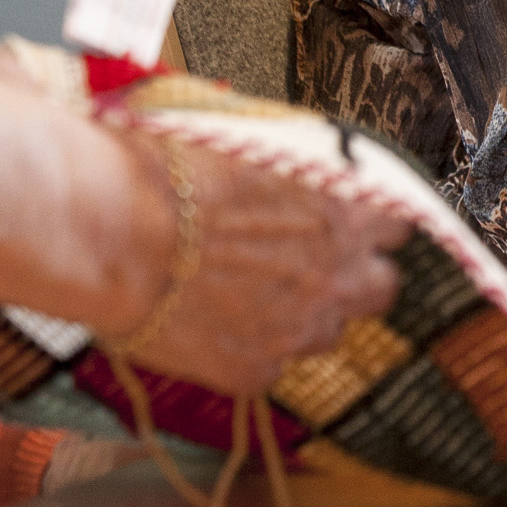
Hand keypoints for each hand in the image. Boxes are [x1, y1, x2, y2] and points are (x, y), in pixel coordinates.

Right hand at [111, 135, 407, 396]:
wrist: (109, 227)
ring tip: (244, 294)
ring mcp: (297, 331)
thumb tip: (304, 158)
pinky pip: (266, 367)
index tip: (342, 218)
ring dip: (299, 315)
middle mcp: (337, 274)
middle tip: (307, 264)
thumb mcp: (248, 134)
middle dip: (351, 275)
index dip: (366, 222)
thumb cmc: (167, 165)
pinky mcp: (252, 372)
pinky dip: (244, 350)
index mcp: (347, 208)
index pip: (397, 223)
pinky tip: (208, 323)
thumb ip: (295, 160)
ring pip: (326, 333)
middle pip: (381, 286)